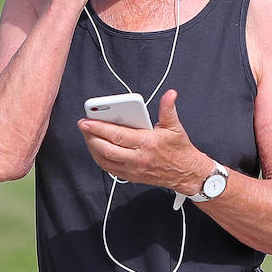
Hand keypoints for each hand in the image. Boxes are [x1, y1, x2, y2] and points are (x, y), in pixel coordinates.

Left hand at [77, 89, 212, 194]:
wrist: (188, 174)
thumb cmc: (180, 150)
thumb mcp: (175, 127)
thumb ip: (168, 109)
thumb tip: (170, 94)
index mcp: (147, 143)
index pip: (117, 135)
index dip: (99, 128)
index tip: (87, 121)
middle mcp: (138, 158)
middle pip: (107, 149)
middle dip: (91, 136)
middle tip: (83, 125)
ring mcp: (134, 170)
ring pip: (105, 160)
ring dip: (93, 147)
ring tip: (88, 135)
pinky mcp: (132, 176)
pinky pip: (110, 169)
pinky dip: (100, 158)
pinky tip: (96, 148)